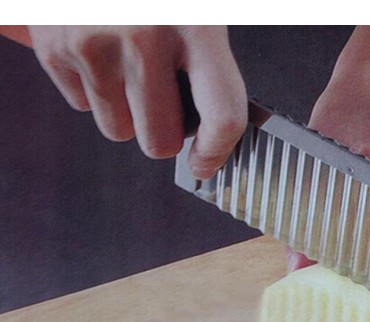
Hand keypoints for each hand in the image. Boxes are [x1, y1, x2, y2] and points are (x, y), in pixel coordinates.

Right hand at [28, 26, 246, 176]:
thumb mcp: (199, 6)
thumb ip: (210, 60)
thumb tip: (211, 128)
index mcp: (197, 22)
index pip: (221, 116)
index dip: (215, 152)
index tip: (205, 163)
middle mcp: (143, 36)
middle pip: (159, 141)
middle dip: (164, 132)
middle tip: (164, 104)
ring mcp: (92, 43)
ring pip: (119, 131)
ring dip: (128, 113)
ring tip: (129, 69)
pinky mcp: (54, 47)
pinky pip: (83, 107)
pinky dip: (95, 92)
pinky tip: (101, 55)